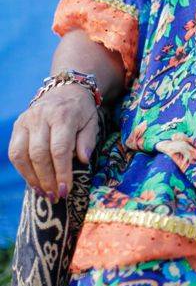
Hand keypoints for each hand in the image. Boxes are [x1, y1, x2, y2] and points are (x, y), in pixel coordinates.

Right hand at [8, 83, 99, 199]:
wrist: (66, 89)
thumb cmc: (81, 111)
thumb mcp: (91, 122)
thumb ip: (87, 141)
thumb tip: (83, 160)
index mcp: (63, 115)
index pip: (60, 149)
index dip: (62, 172)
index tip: (66, 190)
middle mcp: (41, 117)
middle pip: (39, 154)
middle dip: (47, 179)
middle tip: (55, 196)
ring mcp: (26, 120)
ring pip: (21, 154)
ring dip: (32, 178)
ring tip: (44, 192)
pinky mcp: (18, 125)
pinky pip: (14, 152)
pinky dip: (22, 170)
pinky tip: (33, 181)